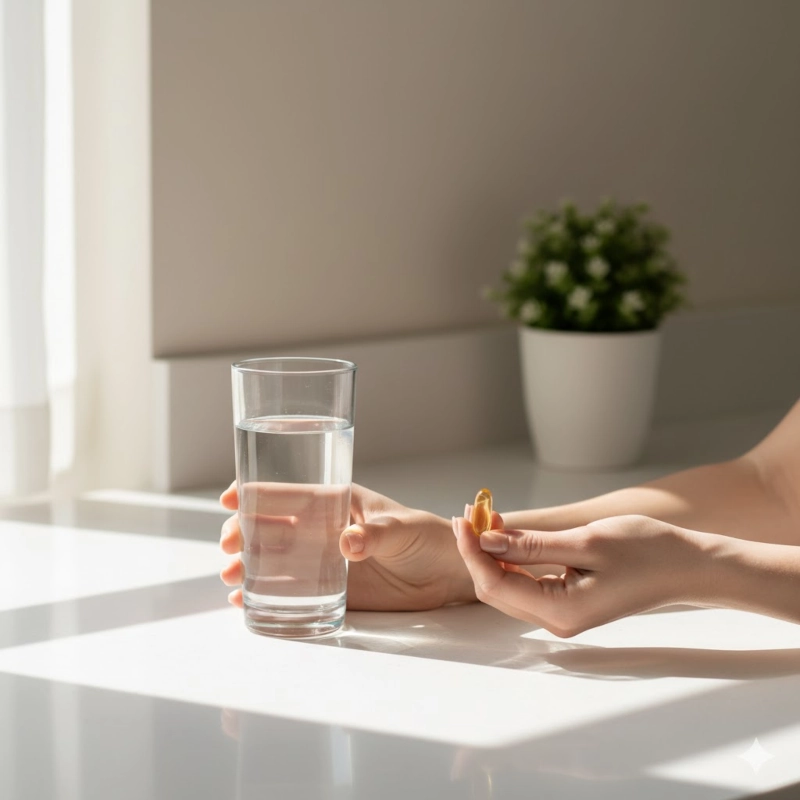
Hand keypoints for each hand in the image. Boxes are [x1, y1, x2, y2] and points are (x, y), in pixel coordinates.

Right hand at [220, 483, 500, 610]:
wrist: (446, 572)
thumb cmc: (426, 536)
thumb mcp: (402, 528)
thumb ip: (376, 534)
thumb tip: (347, 542)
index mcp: (336, 503)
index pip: (290, 493)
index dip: (257, 493)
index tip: (230, 497)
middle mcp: (323, 531)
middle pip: (272, 527)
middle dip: (244, 533)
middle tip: (229, 547)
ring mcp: (324, 562)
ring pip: (275, 560)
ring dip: (249, 565)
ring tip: (232, 577)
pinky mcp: (331, 591)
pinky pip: (293, 592)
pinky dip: (267, 594)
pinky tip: (245, 601)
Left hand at [453, 514, 714, 636]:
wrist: (688, 566)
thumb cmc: (647, 551)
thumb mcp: (586, 542)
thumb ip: (532, 546)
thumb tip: (485, 542)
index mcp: (560, 611)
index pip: (494, 585)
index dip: (472, 552)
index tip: (463, 518)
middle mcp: (557, 621)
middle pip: (496, 589)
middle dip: (477, 551)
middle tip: (470, 512)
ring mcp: (562, 614)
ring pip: (509, 586)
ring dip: (492, 553)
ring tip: (484, 518)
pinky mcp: (568, 602)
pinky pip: (527, 582)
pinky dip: (512, 558)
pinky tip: (507, 534)